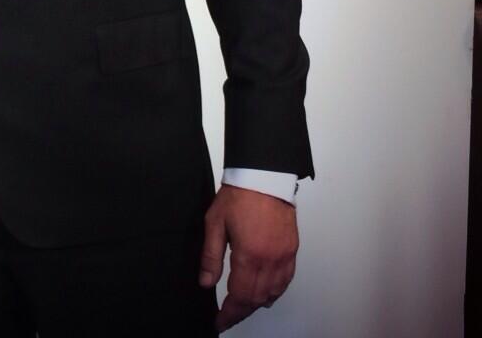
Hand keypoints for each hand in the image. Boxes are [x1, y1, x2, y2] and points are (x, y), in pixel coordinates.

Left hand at [198, 183, 297, 331]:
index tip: (220, 321)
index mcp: (249, 255)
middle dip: (241, 311)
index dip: (229, 314)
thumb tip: (206, 282)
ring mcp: (284, 256)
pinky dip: (274, 291)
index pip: (239, 296)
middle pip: (257, 299)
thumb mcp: (215, 223)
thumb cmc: (239, 195)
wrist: (264, 176)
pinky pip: (286, 281)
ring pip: (273, 293)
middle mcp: (270, 260)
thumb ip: (211, 256)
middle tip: (227, 316)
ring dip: (257, 303)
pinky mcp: (292, 250)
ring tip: (242, 306)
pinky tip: (265, 291)